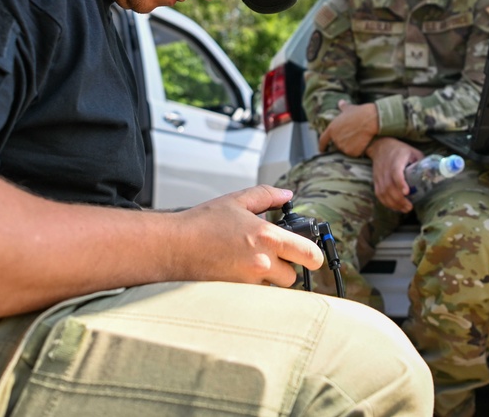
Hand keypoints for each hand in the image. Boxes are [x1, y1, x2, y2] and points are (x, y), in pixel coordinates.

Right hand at [170, 185, 323, 286]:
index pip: (308, 254)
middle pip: (293, 277)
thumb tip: (287, 195)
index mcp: (266, 237)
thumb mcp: (237, 200)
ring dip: (269, 277)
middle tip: (273, 254)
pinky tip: (238, 269)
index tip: (313, 254)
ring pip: (274, 286)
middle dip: (286, 266)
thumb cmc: (202, 223)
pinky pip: (256, 294)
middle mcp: (262, 263)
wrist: (174, 246)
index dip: (315, 255)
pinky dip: (253, 284)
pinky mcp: (236, 293)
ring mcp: (249, 281)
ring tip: (250, 260)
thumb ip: (267, 195)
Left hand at [318, 100, 377, 155]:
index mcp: (331, 129)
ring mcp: (344, 147)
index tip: (322, 150)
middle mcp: (336, 139)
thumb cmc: (360, 113)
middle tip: (352, 136)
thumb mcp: (349, 109)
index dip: (322, 146)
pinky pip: (354, 153)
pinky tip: (363, 142)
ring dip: (351, 146)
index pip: (323, 140)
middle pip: (337, 145)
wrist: (371, 120)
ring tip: (359, 137)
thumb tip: (341, 102)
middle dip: (343, 142)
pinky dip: (358, 150)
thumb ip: (343, 107)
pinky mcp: (352, 152)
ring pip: (346, 149)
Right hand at [366, 138, 423, 213]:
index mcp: (396, 159)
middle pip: (389, 186)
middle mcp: (385, 168)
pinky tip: (395, 207)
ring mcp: (379, 175)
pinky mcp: (375, 181)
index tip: (407, 192)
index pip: (396, 172)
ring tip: (404, 209)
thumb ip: (421, 162)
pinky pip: (378, 194)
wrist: (380, 146)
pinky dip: (386, 203)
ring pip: (383, 192)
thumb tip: (433, 175)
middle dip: (399, 199)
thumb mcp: (413, 152)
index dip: (400, 183)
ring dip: (393, 203)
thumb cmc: (400, 150)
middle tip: (409, 207)